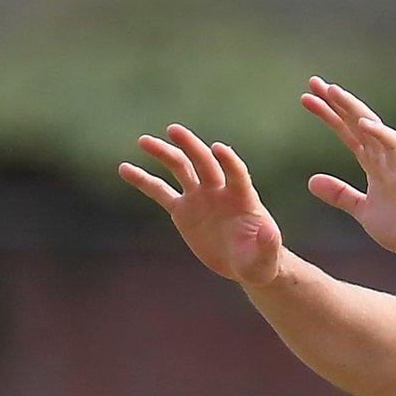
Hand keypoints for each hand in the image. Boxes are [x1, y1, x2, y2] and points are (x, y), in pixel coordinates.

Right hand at [118, 124, 282, 286]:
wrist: (245, 264)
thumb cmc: (260, 261)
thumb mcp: (266, 257)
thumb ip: (268, 244)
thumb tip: (270, 233)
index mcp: (243, 198)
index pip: (236, 173)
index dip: (229, 160)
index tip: (218, 148)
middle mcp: (220, 191)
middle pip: (204, 162)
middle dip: (191, 146)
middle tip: (173, 130)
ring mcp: (200, 198)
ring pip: (181, 169)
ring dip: (164, 154)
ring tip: (144, 141)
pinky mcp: (183, 210)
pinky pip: (160, 192)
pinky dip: (144, 180)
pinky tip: (125, 169)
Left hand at [301, 76, 395, 261]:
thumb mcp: (363, 211)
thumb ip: (341, 195)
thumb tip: (311, 180)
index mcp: (374, 165)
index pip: (348, 133)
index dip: (330, 115)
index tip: (308, 99)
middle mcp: (384, 158)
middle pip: (357, 122)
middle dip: (336, 102)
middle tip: (313, 81)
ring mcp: (395, 164)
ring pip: (373, 127)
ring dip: (353, 108)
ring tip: (333, 91)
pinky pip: (393, 147)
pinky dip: (379, 133)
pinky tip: (362, 122)